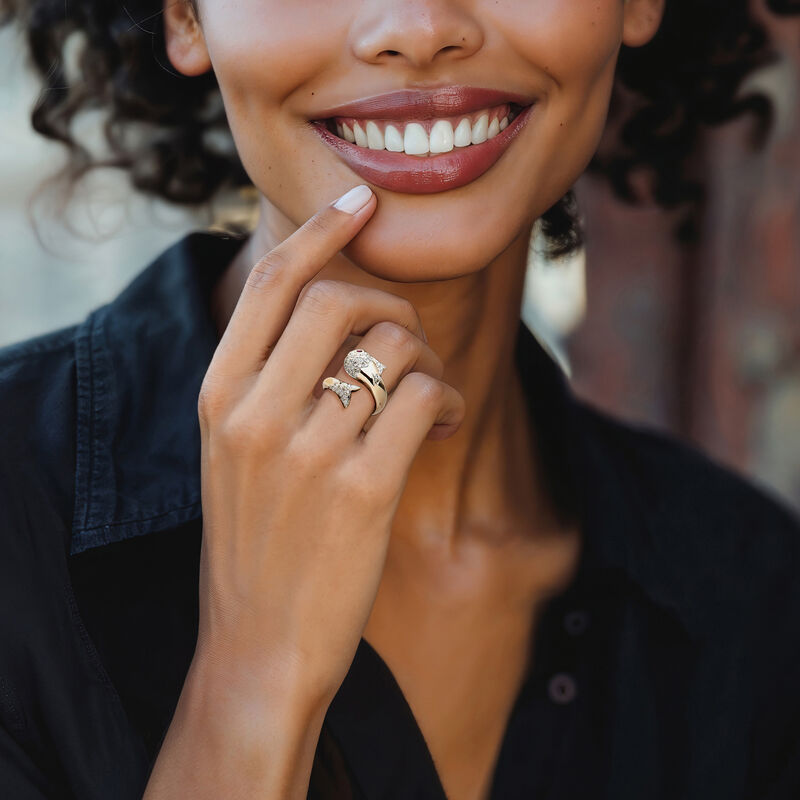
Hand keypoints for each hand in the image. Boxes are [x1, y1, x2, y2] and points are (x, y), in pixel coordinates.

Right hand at [193, 185, 464, 714]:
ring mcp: (308, 450)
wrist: (257, 644)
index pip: (272, 283)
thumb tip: (334, 311)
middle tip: (410, 340)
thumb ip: (267, 381)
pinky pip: (424, 398)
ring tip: (431, 397)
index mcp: (217, 395)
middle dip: (391, 304)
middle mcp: (254, 413)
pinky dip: (448, 399)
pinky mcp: (362, 488)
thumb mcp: (234, 452)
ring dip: (429, 360)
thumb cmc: (255, 542)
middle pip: (340, 299)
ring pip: (394, 348)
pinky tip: (443, 424)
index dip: (322, 230)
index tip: (362, 202)